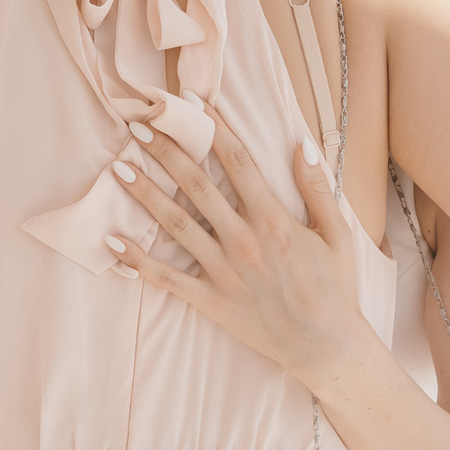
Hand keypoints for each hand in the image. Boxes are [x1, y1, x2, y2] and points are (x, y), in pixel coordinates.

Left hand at [107, 109, 372, 382]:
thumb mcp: (337, 233)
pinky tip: (112, 242)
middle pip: (197, 184)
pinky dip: (138, 262)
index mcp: (274, 219)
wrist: (327, 347)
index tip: (192, 102)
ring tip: (118, 169)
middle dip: (166, 151)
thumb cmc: (334, 289)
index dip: (214, 127)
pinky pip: (167, 278)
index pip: (237, 160)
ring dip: (145, 194)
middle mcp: (243, 240)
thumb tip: (300, 142)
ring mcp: (223, 271)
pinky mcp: (211, 300)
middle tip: (139, 125)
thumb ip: (317, 187)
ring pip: (176, 224)